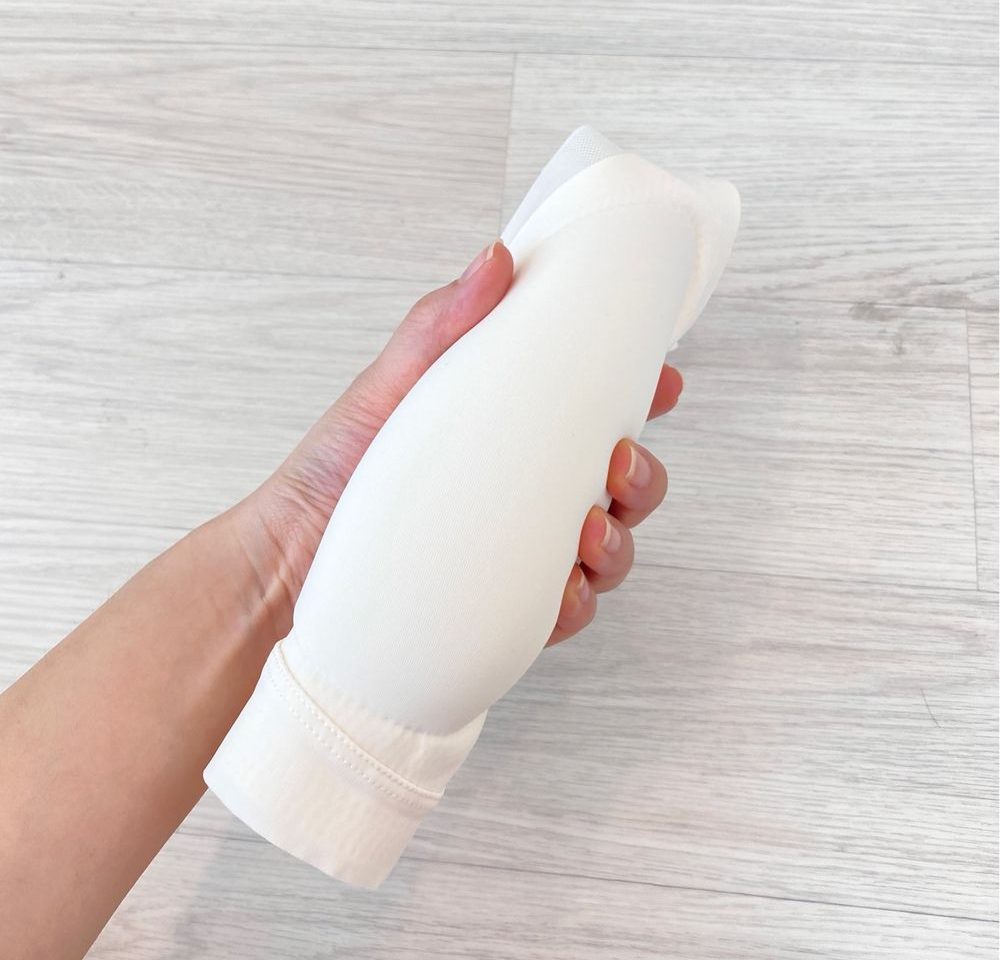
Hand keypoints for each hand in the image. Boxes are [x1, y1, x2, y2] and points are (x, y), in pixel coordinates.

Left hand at [235, 240, 681, 644]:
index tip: (664, 382)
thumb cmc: (338, 470)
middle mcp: (527, 498)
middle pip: (622, 491)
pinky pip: (565, 613)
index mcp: (513, 442)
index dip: (642, 402)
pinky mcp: (505, 611)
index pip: (595, 419)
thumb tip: (496, 257)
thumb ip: (442, 327)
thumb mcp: (390, 388)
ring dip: (619, 544)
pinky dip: (575, 604)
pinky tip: (562, 590)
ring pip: (608, 554)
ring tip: (589, 531)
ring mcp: (520, 557)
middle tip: (620, 463)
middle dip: (645, 480)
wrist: (288, 561)